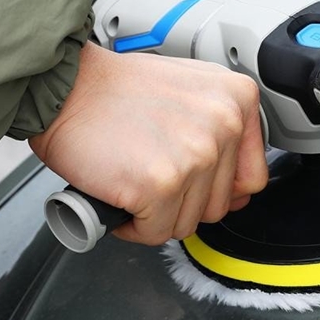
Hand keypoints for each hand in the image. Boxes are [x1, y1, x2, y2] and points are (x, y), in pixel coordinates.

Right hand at [29, 43, 268, 244]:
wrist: (65, 87)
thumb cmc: (114, 89)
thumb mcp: (190, 89)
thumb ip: (220, 129)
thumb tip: (238, 185)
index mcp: (236, 100)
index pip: (253, 176)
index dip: (219, 189)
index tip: (195, 184)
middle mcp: (224, 126)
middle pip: (219, 205)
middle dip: (182, 201)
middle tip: (152, 177)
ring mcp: (196, 156)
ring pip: (188, 222)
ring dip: (157, 214)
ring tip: (133, 182)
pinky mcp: (162, 184)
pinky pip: (155, 232)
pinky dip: (133, 226)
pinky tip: (119, 197)